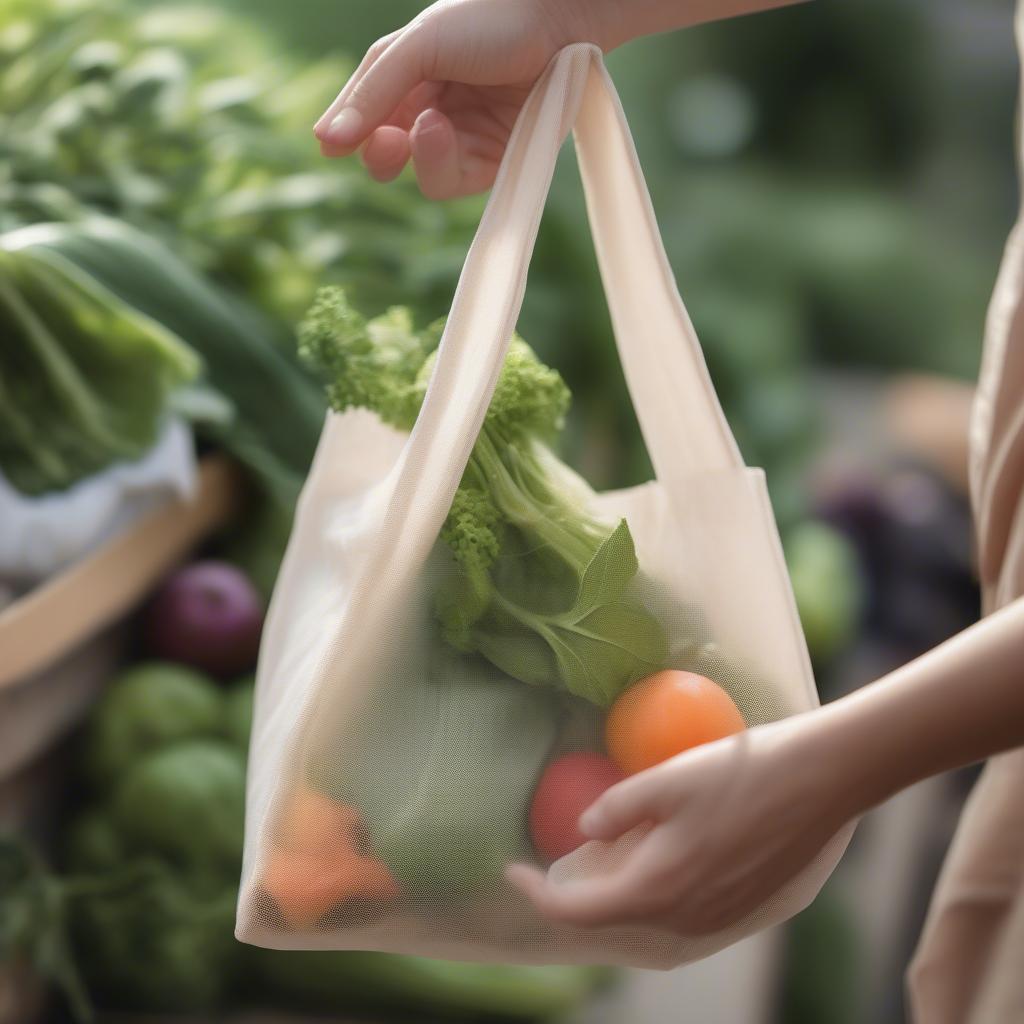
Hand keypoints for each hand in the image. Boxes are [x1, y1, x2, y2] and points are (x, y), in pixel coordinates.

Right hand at [312, 0, 601, 198]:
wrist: (557, 19)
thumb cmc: (485, 18)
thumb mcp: (418, 47)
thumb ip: (373, 91)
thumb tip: (325, 140)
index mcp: (405, 79)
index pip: (363, 119)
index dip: (346, 136)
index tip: (332, 147)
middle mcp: (431, 112)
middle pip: (390, 158)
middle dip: (381, 156)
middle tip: (385, 145)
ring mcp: (465, 140)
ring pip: (425, 176)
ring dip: (421, 156)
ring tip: (432, 124)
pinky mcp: (495, 160)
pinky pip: (459, 183)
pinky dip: (446, 165)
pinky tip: (446, 132)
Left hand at [507, 714, 852, 935]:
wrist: (821, 782)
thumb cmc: (739, 774)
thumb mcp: (666, 780)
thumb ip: (617, 809)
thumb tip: (584, 830)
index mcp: (657, 890)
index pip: (576, 911)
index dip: (537, 893)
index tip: (513, 869)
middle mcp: (685, 921)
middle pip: (609, 927)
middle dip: (574, 899)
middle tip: (558, 863)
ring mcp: (718, 923)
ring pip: (645, 929)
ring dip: (612, 905)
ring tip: (599, 865)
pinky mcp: (743, 914)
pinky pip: (679, 923)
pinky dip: (650, 905)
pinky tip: (652, 867)